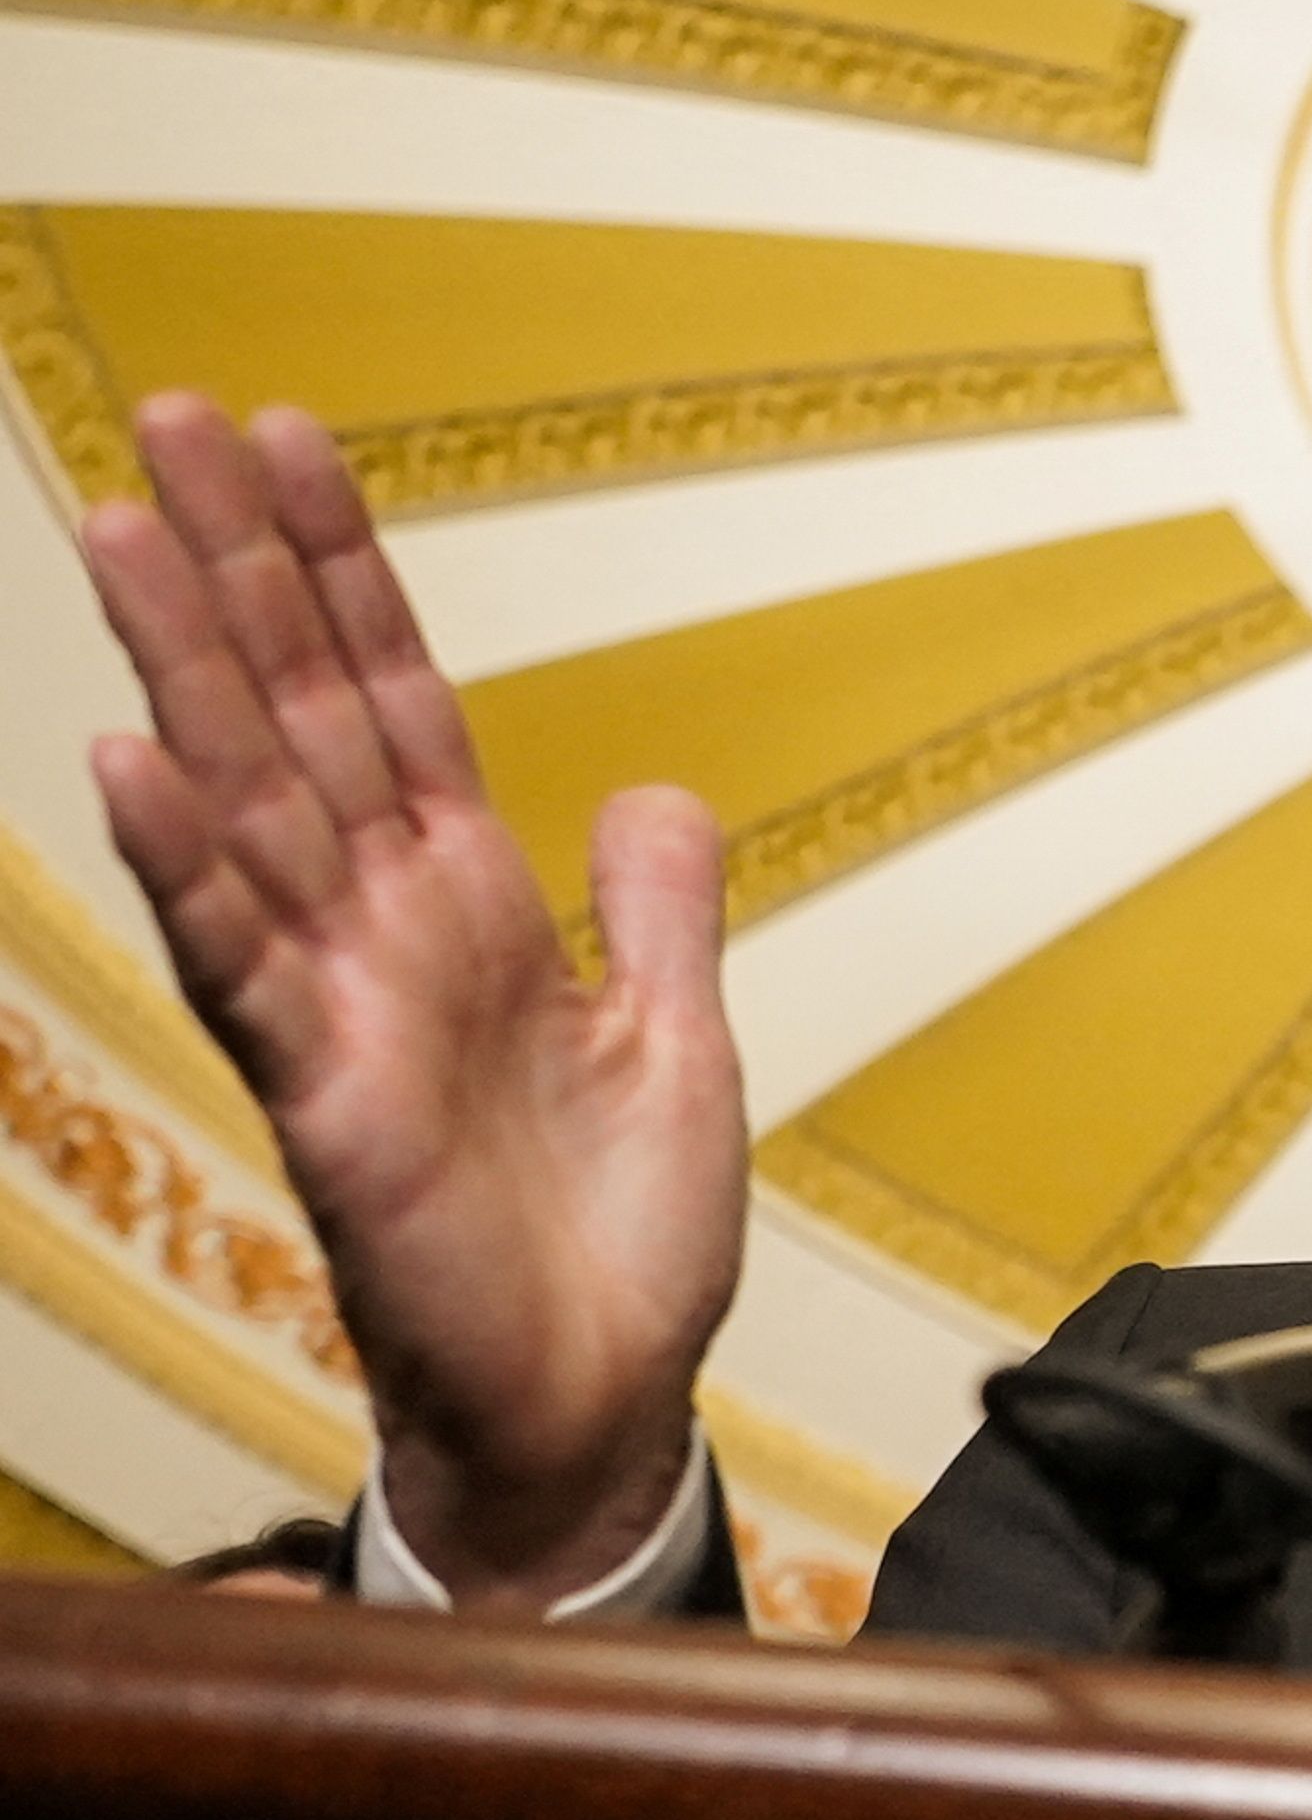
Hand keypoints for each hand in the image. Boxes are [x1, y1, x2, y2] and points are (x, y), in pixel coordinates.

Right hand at [80, 395, 742, 1610]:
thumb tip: (660, 790)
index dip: (346, 575)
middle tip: (169, 417)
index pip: (397, 700)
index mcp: (472, 906)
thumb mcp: (678, 1048)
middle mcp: (387, 932)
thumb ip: (657, 916)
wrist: (602, 1403)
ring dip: (186, 668)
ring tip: (125, 526)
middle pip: (299, 712)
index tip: (291, 443)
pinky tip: (134, 765)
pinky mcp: (323, 1097)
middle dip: (240, 567)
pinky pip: (243, 962)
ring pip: (247, 801)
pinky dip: (190, 864)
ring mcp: (341, 1006)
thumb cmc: (619, 1248)